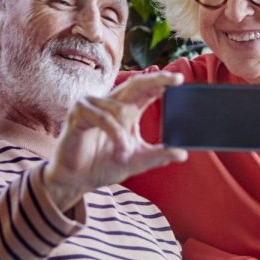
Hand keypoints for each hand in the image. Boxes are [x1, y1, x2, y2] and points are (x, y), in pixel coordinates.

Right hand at [43, 71, 186, 210]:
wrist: (77, 179)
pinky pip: (101, 117)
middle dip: (157, 79)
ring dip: (124, 135)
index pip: (146, 90)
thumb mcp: (137, 160)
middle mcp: (111, 103)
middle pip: (136, 83)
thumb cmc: (104, 165)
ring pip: (119, 109)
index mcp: (127, 110)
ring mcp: (94, 105)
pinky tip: (117, 148)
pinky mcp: (79, 112)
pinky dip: (113, 132)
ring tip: (124, 153)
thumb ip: (158, 155)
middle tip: (176, 79)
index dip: (162, 82)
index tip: (180, 79)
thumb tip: (183, 154)